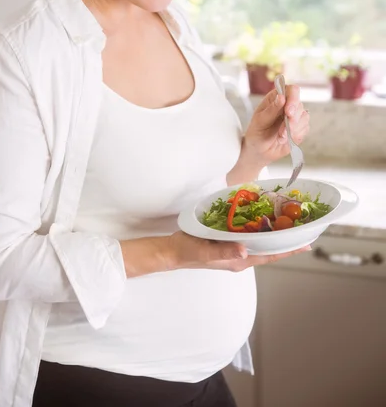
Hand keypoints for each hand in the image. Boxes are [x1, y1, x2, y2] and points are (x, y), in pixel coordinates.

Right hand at [166, 231, 310, 272]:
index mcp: (238, 261)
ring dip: (275, 234)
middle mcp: (240, 256)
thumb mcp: (204, 250)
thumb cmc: (187, 250)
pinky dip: (260, 229)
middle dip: (287, 241)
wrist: (172, 251)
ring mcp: (235, 250)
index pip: (269, 256)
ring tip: (290, 223)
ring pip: (261, 243)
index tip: (306, 244)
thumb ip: (224, 251)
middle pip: (269, 250)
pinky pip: (250, 237)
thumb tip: (244, 250)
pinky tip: (264, 219)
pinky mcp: (229, 242)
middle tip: (304, 229)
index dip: (289, 250)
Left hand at [243, 84, 308, 168]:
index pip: (291, 90)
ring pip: (304, 117)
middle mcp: (287, 105)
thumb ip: (271, 109)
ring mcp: (295, 116)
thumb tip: (281, 97)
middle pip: (299, 104)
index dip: (293, 98)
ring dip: (292, 129)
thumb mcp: (260, 121)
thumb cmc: (257, 133)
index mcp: (276, 98)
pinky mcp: (300, 128)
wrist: (259, 150)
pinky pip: (305, 129)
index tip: (288, 111)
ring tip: (280, 136)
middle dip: (293, 119)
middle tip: (283, 130)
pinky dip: (295, 135)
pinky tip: (284, 139)